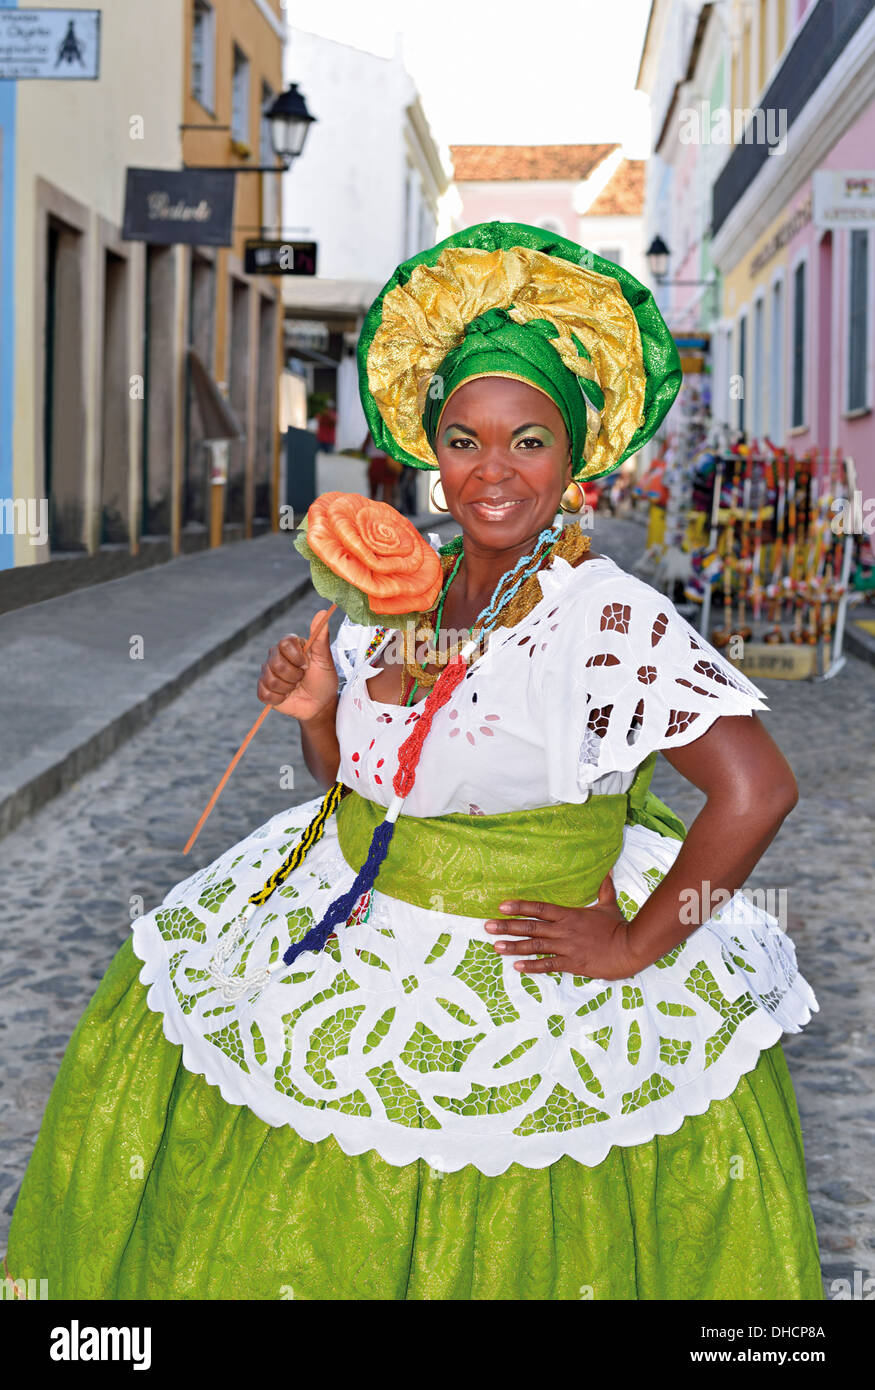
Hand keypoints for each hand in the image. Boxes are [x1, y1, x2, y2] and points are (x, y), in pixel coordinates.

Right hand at [256, 610, 337, 721]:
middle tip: (302, 678)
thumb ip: (321, 637)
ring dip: (288, 688)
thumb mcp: (325, 660)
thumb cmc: (323, 679)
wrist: (320, 704)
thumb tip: (322, 612)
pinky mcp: (264, 689)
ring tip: (296, 687)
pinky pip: (264, 693)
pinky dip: (279, 698)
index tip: (307, 665)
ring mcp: (268, 672)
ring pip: (270, 679)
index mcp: (290, 645)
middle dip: (294, 675)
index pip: (284, 643)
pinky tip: (286, 696)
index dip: (296, 657)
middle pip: (276, 663)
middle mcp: (276, 656)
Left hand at [484, 873, 643, 980]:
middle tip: (487, 926)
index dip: (520, 906)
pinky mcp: (573, 964)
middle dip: (507, 926)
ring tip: (495, 946)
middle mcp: (564, 930)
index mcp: (569, 914)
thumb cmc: (618, 926)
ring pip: (535, 946)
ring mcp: (567, 947)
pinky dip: (533, 966)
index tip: (501, 906)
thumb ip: (604, 887)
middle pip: (531, 926)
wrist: (631, 948)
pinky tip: (517, 967)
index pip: (540, 908)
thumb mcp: (609, 904)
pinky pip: (549, 965)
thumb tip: (607, 869)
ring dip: (514, 946)